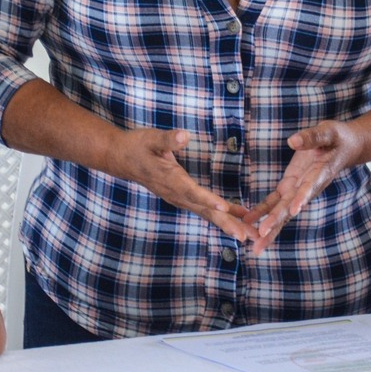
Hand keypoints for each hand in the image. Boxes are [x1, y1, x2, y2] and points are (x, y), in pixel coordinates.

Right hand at [105, 128, 255, 240]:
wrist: (121, 158)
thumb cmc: (137, 146)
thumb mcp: (151, 138)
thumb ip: (168, 139)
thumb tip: (183, 135)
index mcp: (170, 179)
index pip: (191, 191)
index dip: (207, 199)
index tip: (224, 208)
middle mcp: (175, 193)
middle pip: (204, 210)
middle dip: (226, 223)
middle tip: (245, 236)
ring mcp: (178, 198)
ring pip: (206, 214)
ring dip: (228, 224)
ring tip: (249, 235)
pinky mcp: (181, 197)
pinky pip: (204, 209)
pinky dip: (222, 215)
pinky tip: (238, 217)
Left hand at [244, 120, 367, 254]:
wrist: (344, 147)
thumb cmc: (337, 138)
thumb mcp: (328, 132)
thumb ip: (312, 137)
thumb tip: (293, 141)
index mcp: (320, 173)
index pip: (310, 187)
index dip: (302, 198)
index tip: (294, 210)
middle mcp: (308, 187)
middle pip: (290, 207)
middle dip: (276, 222)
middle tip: (261, 237)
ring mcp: (297, 188)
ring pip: (281, 211)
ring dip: (267, 226)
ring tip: (255, 245)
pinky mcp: (289, 185)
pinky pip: (273, 201)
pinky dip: (261, 211)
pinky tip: (248, 221)